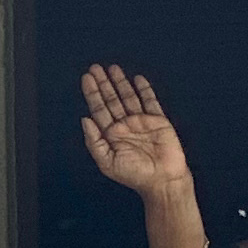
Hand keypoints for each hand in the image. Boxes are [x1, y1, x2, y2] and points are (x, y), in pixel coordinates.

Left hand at [79, 64, 195, 209]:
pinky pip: (150, 101)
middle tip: (95, 68)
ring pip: (128, 97)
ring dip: (120, 82)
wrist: (163, 180)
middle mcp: (124, 126)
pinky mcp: (158, 121)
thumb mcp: (107, 162)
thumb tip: (84, 119)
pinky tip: (137, 79)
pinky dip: (144, 90)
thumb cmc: (135, 176)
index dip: (92, 93)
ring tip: (112, 67)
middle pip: (111, 99)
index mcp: (111, 135)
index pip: (99, 109)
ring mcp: (141, 122)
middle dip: (103, 83)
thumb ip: (94, 141)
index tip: (87, 78)